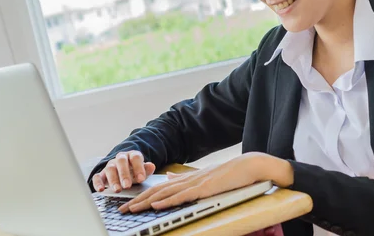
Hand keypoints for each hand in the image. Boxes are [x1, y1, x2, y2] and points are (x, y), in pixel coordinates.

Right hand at [92, 151, 155, 192]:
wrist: (125, 170)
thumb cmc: (135, 171)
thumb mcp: (143, 171)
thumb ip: (147, 169)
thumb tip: (151, 166)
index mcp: (132, 155)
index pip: (135, 157)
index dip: (138, 168)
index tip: (142, 179)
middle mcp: (120, 158)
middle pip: (121, 162)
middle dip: (124, 174)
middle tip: (127, 185)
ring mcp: (110, 165)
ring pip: (110, 169)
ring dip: (113, 180)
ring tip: (117, 189)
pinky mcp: (101, 174)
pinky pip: (97, 176)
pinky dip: (97, 183)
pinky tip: (101, 190)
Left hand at [119, 152, 292, 213]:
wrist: (252, 165)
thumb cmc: (234, 174)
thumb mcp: (209, 179)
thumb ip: (190, 181)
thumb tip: (172, 182)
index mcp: (190, 178)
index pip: (161, 188)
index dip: (144, 195)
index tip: (130, 203)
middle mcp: (190, 179)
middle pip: (158, 190)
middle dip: (138, 200)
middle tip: (121, 208)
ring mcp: (197, 183)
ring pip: (166, 193)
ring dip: (146, 202)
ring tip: (131, 209)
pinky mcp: (205, 189)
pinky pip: (183, 196)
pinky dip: (167, 201)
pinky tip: (155, 205)